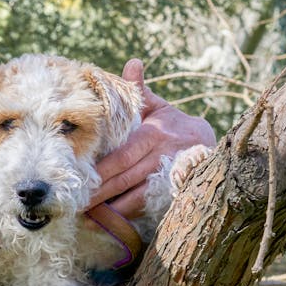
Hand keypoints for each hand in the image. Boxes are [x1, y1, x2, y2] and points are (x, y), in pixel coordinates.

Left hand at [91, 59, 215, 216]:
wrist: (209, 144)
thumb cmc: (172, 124)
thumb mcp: (157, 106)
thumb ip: (139, 91)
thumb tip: (133, 64)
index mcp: (154, 134)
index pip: (123, 155)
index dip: (102, 170)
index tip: (81, 179)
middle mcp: (162, 156)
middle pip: (126, 178)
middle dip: (100, 193)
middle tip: (76, 203)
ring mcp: (171, 176)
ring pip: (138, 196)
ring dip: (113, 209)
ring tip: (89, 217)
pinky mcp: (176, 191)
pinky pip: (151, 206)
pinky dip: (131, 214)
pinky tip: (111, 222)